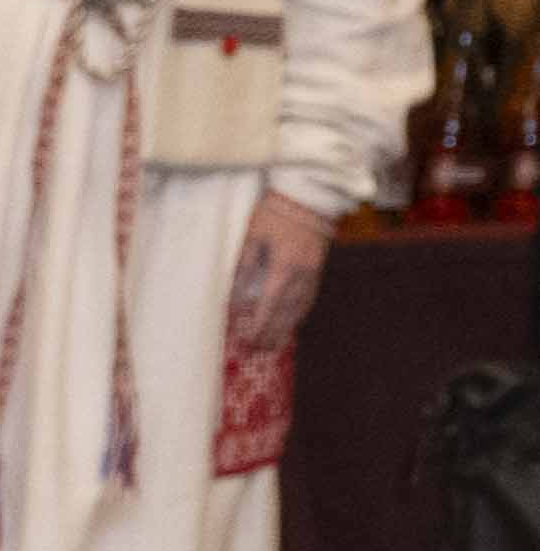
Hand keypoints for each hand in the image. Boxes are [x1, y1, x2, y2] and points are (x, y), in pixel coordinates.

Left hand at [231, 189, 335, 354]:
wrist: (308, 198)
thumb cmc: (273, 214)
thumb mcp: (251, 238)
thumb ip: (242, 269)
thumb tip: (233, 298)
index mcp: (285, 268)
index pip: (270, 306)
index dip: (259, 326)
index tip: (248, 341)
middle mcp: (303, 275)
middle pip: (287, 314)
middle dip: (272, 335)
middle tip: (257, 352)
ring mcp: (313, 273)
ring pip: (299, 309)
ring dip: (285, 329)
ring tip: (271, 346)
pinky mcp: (317, 269)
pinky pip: (307, 299)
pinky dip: (297, 314)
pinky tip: (289, 323)